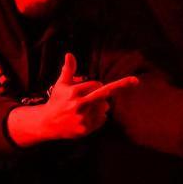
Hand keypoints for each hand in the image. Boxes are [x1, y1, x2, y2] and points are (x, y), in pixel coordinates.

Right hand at [6, 53, 139, 145]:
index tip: (91, 89)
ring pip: (104, 107)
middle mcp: (78, 105)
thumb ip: (68, 70)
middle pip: (104, 93)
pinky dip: (99, 118)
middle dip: (121, 85)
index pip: (97, 84)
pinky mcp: (85, 129)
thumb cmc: (57, 101)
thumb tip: (69, 54)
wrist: (46, 123)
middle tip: (135, 81)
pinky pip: (102, 120)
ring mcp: (82, 118)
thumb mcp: (61, 85)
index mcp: (73, 92)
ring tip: (86, 110)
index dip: (95, 86)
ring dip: (101, 106)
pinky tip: (87, 118)